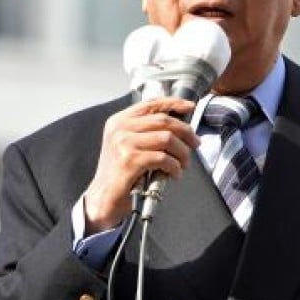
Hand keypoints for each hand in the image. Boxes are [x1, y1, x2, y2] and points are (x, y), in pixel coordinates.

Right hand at [83, 97, 199, 232]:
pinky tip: (174, 174)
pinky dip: (175, 167)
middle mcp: (120, 128)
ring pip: (167, 138)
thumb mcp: (130, 144)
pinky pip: (163, 158)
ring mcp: (123, 143)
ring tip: (183, 163)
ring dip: (182, 152)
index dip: (174, 103)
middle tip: (195, 144)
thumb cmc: (121, 171)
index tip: (190, 107)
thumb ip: (148, 131)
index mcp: (120, 120)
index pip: (151, 104)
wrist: (104, 196)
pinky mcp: (130, 160)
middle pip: (164, 120)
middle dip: (186, 132)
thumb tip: (181, 125)